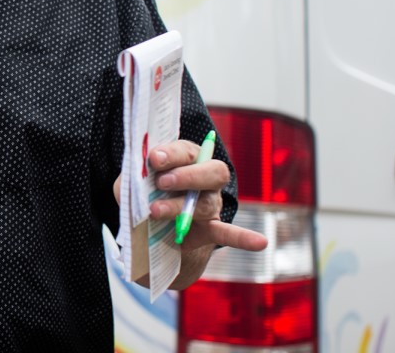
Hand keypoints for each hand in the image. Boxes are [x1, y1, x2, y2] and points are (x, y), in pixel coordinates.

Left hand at [146, 140, 267, 253]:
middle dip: (187, 175)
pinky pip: (229, 232)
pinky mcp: (210, 228)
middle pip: (211, 171)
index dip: (171, 153)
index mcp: (186, 157)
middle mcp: (204, 177)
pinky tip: (261, 242)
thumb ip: (135, 178)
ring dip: (180, 207)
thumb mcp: (134, 182)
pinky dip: (244, 238)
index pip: (186, 150)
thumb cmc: (143, 193)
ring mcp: (210, 202)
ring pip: (206, 202)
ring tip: (155, 212)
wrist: (151, 226)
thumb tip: (136, 180)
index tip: (154, 158)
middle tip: (162, 182)